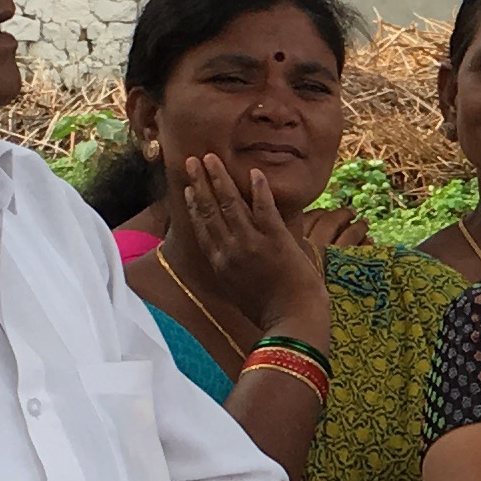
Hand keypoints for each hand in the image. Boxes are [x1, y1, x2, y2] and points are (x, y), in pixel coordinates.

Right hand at [169, 149, 333, 346]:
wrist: (293, 322)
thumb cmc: (270, 312)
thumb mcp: (239, 292)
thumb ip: (230, 271)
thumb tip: (227, 259)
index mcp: (220, 265)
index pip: (201, 228)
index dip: (193, 205)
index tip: (187, 188)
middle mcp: (229, 251)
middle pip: (209, 210)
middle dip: (200, 182)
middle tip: (192, 160)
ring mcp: (251, 244)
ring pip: (230, 204)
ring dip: (220, 178)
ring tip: (212, 158)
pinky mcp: (275, 240)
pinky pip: (264, 209)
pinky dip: (259, 189)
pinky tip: (254, 172)